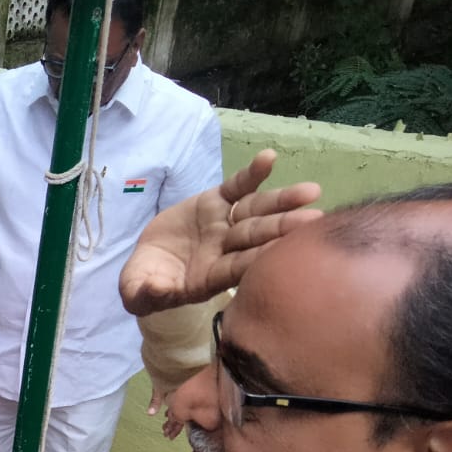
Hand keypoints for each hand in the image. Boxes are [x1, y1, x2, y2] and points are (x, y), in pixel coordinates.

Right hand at [119, 149, 322, 316]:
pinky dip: (253, 174)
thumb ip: (145, 293)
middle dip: (282, 228)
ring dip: (282, 201)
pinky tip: (269, 159)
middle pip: (256, 237)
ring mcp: (223, 224)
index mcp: (211, 276)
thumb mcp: (137, 292)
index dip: (259, 256)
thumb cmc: (145, 283)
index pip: (239, 266)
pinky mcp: (216, 202)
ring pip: (256, 211)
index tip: (283, 250)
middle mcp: (225, 249)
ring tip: (311, 191)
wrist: (147, 264)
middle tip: (313, 220)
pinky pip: (238, 186)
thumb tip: (154, 291)